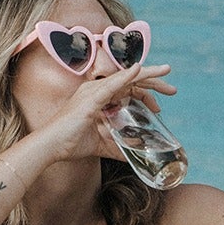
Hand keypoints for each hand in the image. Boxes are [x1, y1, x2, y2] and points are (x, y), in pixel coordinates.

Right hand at [30, 63, 177, 165]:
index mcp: (97, 98)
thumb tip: (135, 154)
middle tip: (172, 90)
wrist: (51, 147)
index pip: (126, 90)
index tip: (158, 106)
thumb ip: (117, 148)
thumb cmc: (70, 143)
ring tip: (165, 72)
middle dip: (152, 83)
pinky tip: (139, 70)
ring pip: (125, 78)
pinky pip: (112, 85)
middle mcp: (95, 90)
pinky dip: (126, 77)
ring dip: (146, 74)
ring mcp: (92, 92)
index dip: (144, 94)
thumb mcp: (101, 145)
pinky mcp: (90, 99)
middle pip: (129, 82)